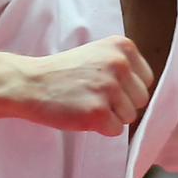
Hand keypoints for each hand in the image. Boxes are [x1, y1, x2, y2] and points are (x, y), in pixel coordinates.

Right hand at [18, 35, 153, 135]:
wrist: (30, 83)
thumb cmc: (64, 73)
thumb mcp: (98, 55)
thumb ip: (124, 66)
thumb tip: (147, 92)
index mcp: (122, 47)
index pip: (146, 80)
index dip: (127, 89)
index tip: (105, 86)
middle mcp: (120, 64)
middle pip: (141, 99)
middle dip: (121, 104)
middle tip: (93, 97)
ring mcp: (109, 88)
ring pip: (130, 117)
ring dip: (110, 116)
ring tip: (86, 103)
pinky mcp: (99, 112)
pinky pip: (116, 130)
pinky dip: (100, 128)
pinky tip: (82, 114)